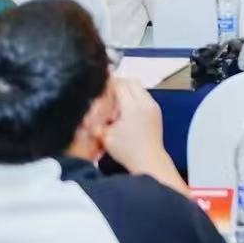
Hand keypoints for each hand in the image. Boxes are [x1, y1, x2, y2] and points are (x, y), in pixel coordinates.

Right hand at [103, 77, 182, 191]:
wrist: (149, 160)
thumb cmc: (128, 151)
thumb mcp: (105, 136)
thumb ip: (95, 123)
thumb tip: (87, 115)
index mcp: (133, 107)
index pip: (121, 84)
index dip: (109, 82)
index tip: (101, 82)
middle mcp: (145, 103)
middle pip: (132, 82)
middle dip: (119, 83)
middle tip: (107, 92)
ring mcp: (153, 107)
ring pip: (140, 88)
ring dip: (128, 90)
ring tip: (116, 103)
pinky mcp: (156, 112)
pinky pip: (145, 96)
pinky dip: (135, 97)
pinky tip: (125, 110)